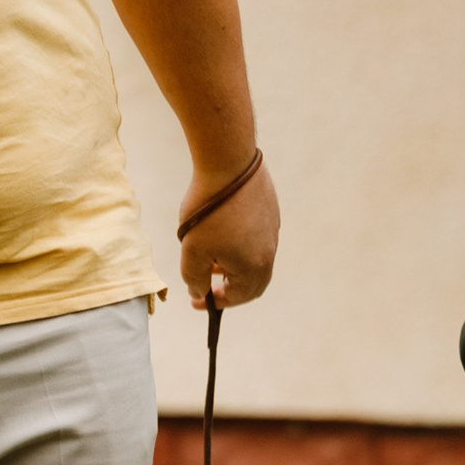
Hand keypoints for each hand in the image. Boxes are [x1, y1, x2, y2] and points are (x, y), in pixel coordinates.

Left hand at [176, 156, 278, 311]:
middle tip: (208, 287)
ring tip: (210, 259)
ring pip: (255, 258)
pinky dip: (240, 245)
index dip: (216, 303)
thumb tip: (200, 292)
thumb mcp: (192, 250)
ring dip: (233, 265)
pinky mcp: (270, 210)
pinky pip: (256, 237)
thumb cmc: (208, 209)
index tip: (197, 301)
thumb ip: (194, 278)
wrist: (228, 162)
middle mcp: (269, 250)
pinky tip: (220, 232)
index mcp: (255, 266)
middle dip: (229, 288)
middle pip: (252, 282)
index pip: (239, 297)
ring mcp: (272, 229)